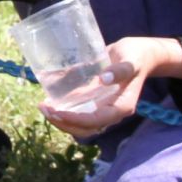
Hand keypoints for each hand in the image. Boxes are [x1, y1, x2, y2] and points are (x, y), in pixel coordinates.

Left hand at [38, 36, 181, 138]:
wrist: (138, 54)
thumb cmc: (136, 56)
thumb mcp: (131, 61)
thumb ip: (120, 70)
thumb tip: (104, 79)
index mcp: (122, 107)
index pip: (97, 120)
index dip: (76, 120)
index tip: (58, 112)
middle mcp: (111, 111)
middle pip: (85, 128)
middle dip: (63, 123)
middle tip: (45, 109)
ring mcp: (102, 107)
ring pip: (79, 123)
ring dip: (60, 119)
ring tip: (43, 106)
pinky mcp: (94, 100)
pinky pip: (77, 111)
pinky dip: (63, 109)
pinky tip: (48, 100)